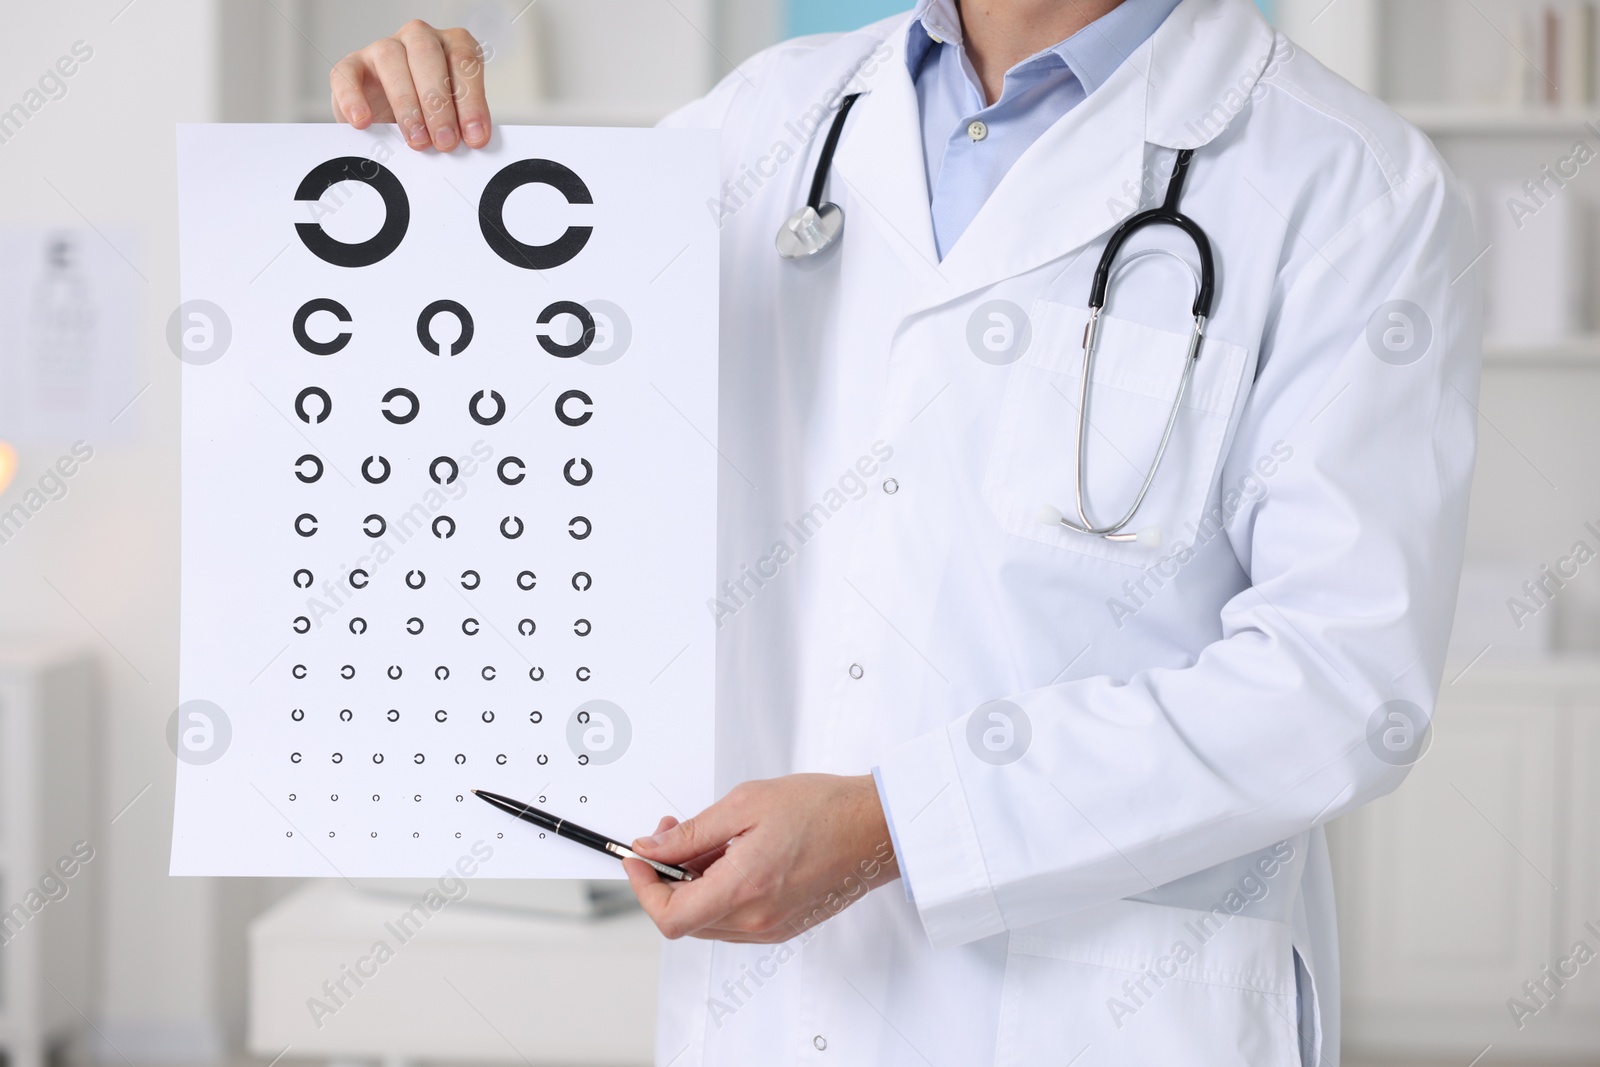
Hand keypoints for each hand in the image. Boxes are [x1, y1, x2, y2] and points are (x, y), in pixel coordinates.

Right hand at [330, 19, 491, 151]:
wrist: (389, 120)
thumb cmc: (429, 117)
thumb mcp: (453, 119)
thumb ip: (463, 125)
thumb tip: (474, 143)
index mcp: (452, 46)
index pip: (465, 62)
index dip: (471, 101)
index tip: (475, 137)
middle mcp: (419, 39)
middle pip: (428, 56)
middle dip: (439, 103)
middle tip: (445, 142)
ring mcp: (383, 48)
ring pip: (390, 59)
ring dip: (406, 103)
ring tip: (416, 140)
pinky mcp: (352, 65)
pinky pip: (347, 74)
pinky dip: (354, 98)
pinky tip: (363, 122)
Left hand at [623, 774, 900, 942]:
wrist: (875, 828)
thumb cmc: (824, 810)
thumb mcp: (745, 805)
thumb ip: (692, 833)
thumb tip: (652, 849)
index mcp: (743, 890)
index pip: (669, 916)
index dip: (642, 888)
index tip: (637, 859)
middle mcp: (755, 921)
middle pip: (684, 920)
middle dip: (665, 880)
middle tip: (669, 836)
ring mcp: (771, 928)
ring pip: (706, 921)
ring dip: (691, 887)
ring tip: (706, 843)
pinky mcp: (783, 926)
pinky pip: (732, 921)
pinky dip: (717, 893)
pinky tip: (729, 859)